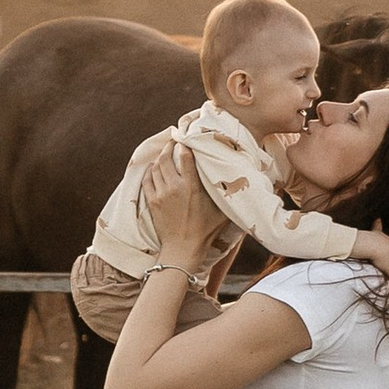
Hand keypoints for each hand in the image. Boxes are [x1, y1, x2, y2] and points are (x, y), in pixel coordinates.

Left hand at [140, 139, 219, 273]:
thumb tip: (240, 184)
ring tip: (165, 153)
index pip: (186, 157)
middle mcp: (174, 187)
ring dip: (160, 158)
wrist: (182, 249)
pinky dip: (150, 171)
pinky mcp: (152, 201)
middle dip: (169, 146)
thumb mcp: (221, 212)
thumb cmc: (205, 231)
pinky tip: (154, 168)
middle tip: (173, 142)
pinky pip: (147, 179)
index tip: (186, 139)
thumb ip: (225, 195)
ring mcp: (161, 194)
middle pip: (166, 158)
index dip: (185, 145)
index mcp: (192, 187)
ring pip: (156, 167)